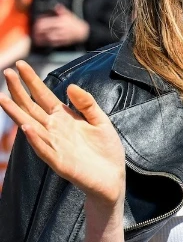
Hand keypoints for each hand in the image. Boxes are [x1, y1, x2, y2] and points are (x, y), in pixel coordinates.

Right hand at [0, 60, 125, 205]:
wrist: (113, 177)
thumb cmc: (106, 149)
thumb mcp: (101, 121)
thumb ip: (86, 104)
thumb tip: (70, 86)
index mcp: (64, 118)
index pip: (44, 96)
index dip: (32, 81)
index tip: (21, 65)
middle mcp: (55, 129)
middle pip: (31, 107)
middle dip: (19, 90)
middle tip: (7, 72)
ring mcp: (54, 145)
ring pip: (30, 127)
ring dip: (16, 113)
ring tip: (2, 98)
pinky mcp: (59, 162)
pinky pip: (44, 149)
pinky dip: (35, 139)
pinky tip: (26, 127)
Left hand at [32, 4, 89, 47]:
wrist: (83, 32)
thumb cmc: (75, 23)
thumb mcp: (69, 14)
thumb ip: (61, 10)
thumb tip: (57, 6)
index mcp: (60, 21)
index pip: (45, 22)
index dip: (39, 23)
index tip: (35, 24)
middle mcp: (60, 29)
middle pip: (45, 30)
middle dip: (37, 31)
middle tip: (33, 31)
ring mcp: (61, 36)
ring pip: (47, 37)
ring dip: (40, 38)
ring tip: (35, 38)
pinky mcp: (62, 42)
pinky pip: (53, 43)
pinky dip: (46, 43)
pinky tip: (42, 43)